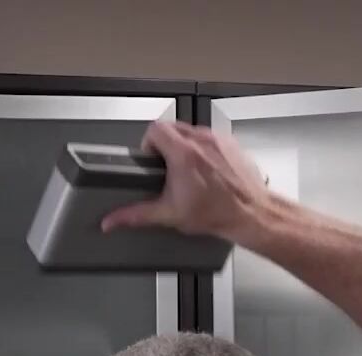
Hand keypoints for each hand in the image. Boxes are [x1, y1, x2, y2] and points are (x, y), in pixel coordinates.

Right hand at [101, 121, 269, 242]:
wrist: (250, 214)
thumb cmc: (217, 213)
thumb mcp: (169, 214)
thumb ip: (136, 215)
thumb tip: (111, 221)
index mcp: (183, 154)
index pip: (155, 129)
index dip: (149, 143)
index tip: (152, 159)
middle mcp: (201, 141)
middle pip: (172, 127)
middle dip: (165, 144)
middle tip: (167, 167)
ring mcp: (218, 140)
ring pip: (192, 130)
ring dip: (184, 145)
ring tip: (186, 170)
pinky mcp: (231, 143)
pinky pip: (210, 137)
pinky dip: (203, 148)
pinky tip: (205, 169)